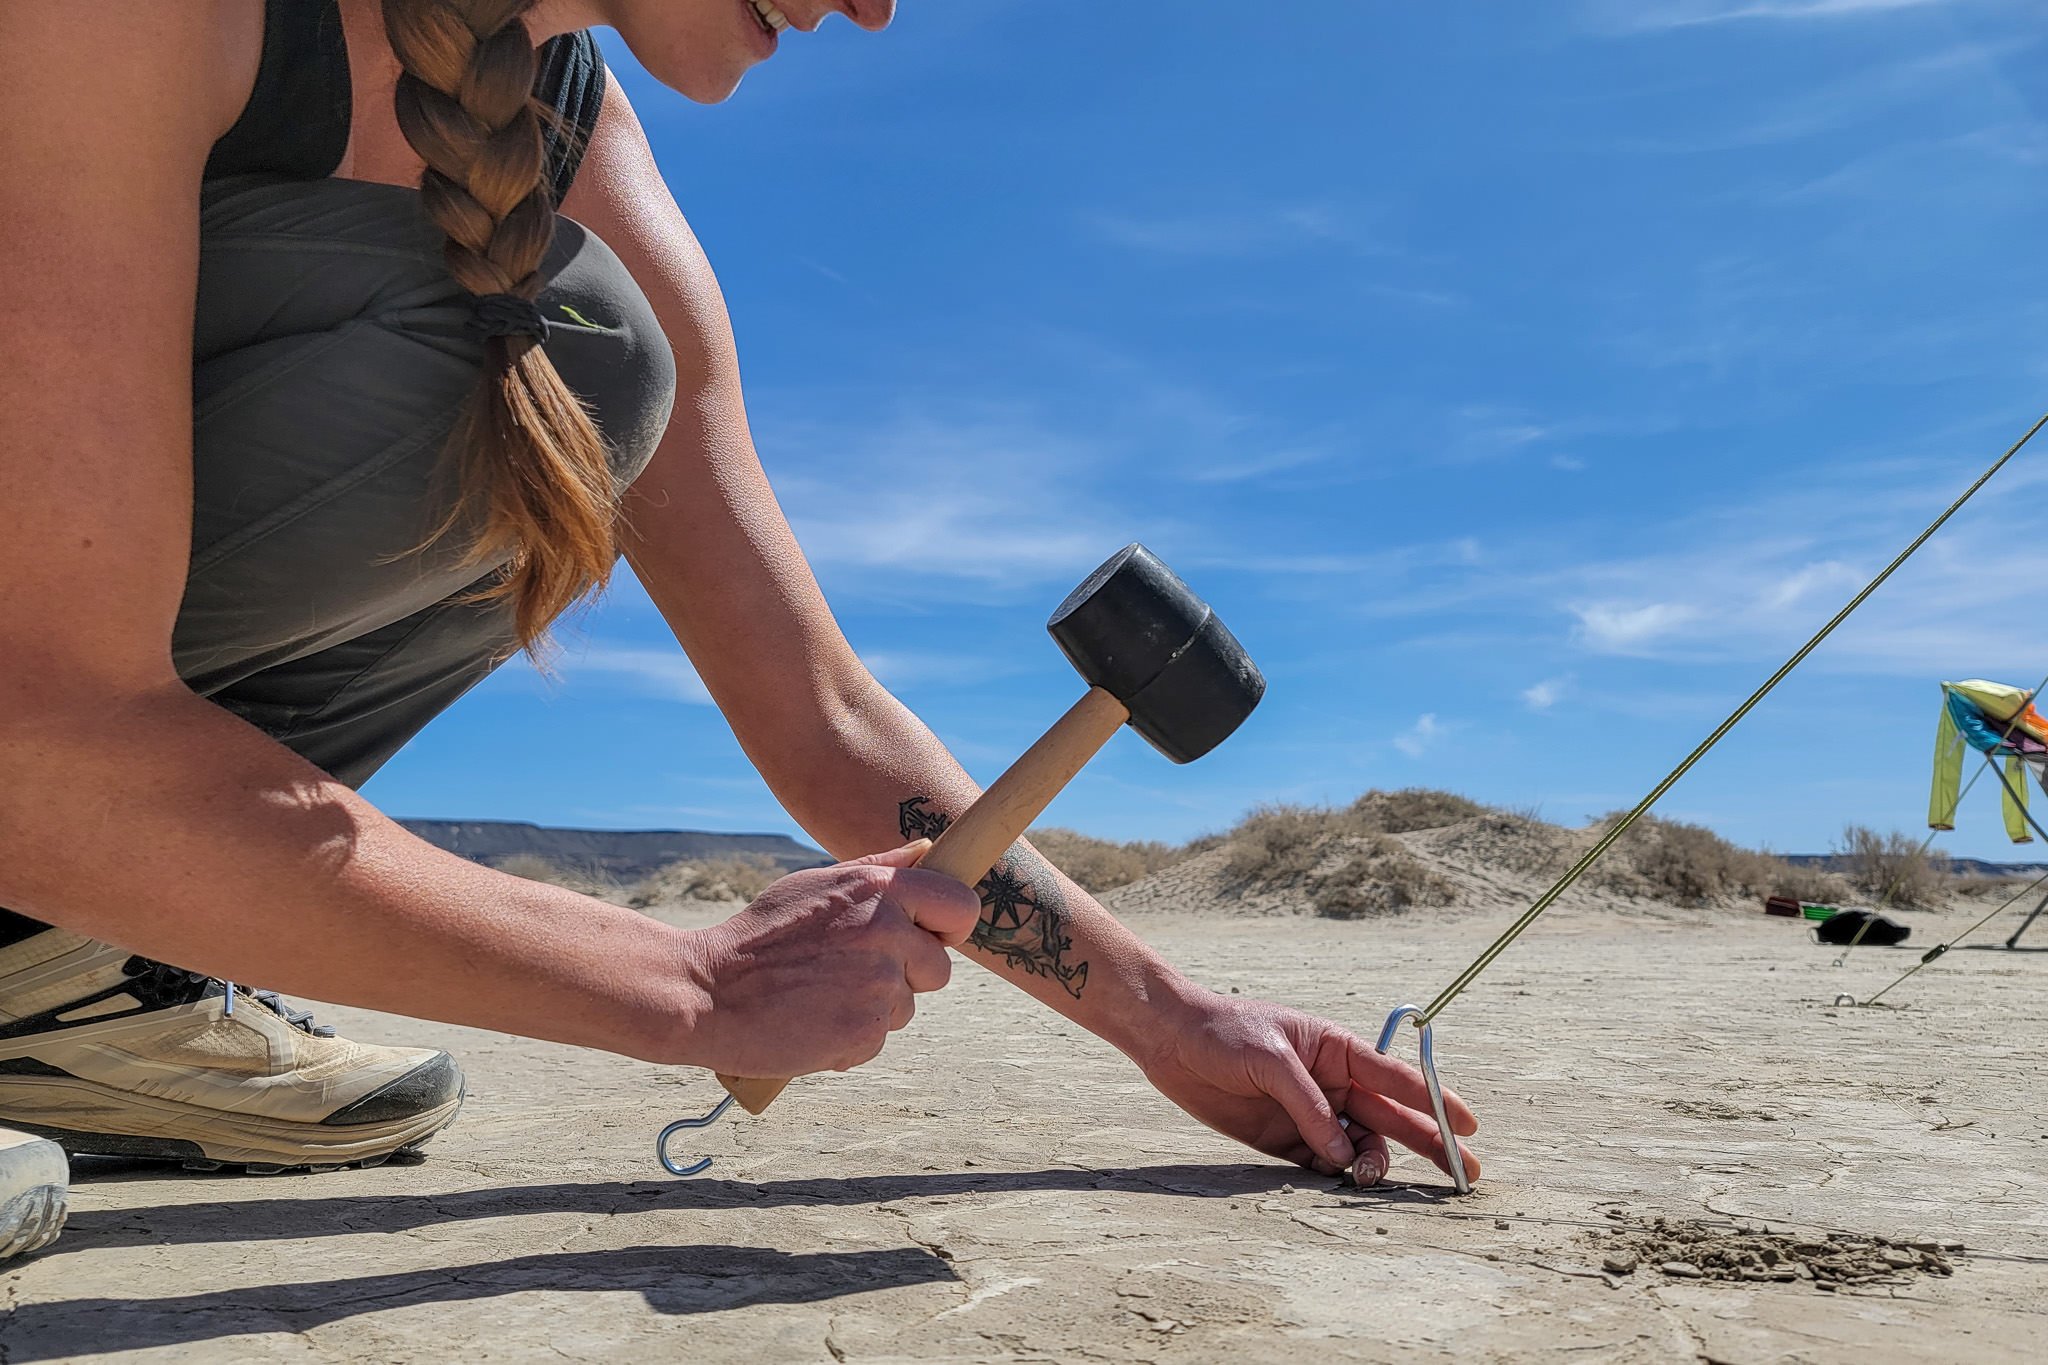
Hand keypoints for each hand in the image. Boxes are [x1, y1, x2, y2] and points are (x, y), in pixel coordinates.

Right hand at [680, 841, 980, 1078]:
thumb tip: (928, 850)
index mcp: (879, 889)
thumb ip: (879, 868)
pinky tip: (812, 1021)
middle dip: (907, 976)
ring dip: (873, 1008)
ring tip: (820, 995)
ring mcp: (878, 986)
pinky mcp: (864, 1033)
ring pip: (906, 1007)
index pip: (961, 906)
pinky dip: (850, 1038)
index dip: (949, 925)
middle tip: (852, 972)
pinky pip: (877, 1039)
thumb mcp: (816, 884)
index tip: (930, 936)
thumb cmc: (761, 935)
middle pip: (939, 968)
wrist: (707, 993)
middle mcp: (887, 932)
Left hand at [1138, 990, 1480, 1184]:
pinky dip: (1335, 1177)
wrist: (1169, 1040)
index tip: (1470, 1123)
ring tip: (1367, 1177)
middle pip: (1390, 1118)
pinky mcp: (1282, 1139)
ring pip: (1358, 1146)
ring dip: (1372, 1164)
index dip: (1435, 1099)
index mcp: (1336, 1050)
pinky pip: (1321, 1163)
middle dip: (1429, 1143)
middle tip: (1464, 1172)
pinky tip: (1343, 1183)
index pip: (1396, 1076)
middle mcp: (1330, 1083)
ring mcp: (1308, 1113)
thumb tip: (1343, 1154)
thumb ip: (1308, 1105)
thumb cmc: (1223, 1031)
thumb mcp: (1269, 1058)